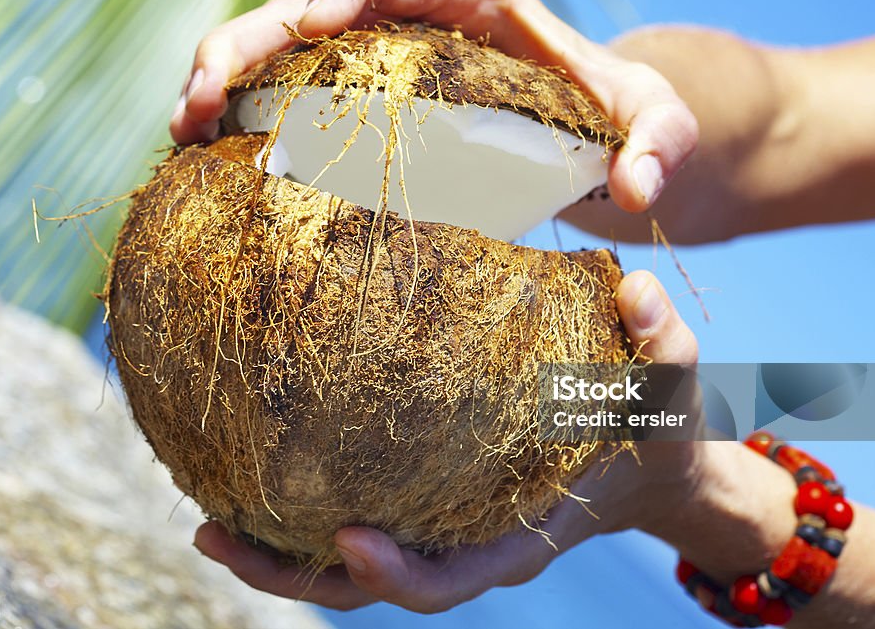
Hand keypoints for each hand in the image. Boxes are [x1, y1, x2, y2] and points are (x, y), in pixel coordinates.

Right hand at [170, 0, 697, 213]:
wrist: (594, 141)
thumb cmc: (621, 118)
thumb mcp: (656, 122)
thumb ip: (659, 140)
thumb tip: (636, 185)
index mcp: (473, 4)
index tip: (316, 21)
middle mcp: (412, 28)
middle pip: (314, 10)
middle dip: (251, 41)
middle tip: (203, 94)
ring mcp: (379, 74)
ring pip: (283, 58)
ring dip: (225, 83)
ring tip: (182, 130)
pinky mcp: (365, 120)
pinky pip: (291, 110)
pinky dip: (247, 129)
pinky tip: (206, 162)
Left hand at [193, 270, 701, 612]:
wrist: (645, 461)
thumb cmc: (655, 432)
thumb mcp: (671, 391)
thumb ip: (662, 346)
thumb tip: (637, 290)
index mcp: (516, 537)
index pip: (448, 578)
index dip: (395, 572)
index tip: (343, 538)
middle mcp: (466, 543)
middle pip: (367, 584)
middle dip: (291, 573)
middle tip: (212, 534)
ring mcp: (440, 528)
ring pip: (346, 563)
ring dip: (275, 549)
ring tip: (203, 517)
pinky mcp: (425, 500)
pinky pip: (355, 511)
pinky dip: (298, 505)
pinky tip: (247, 463)